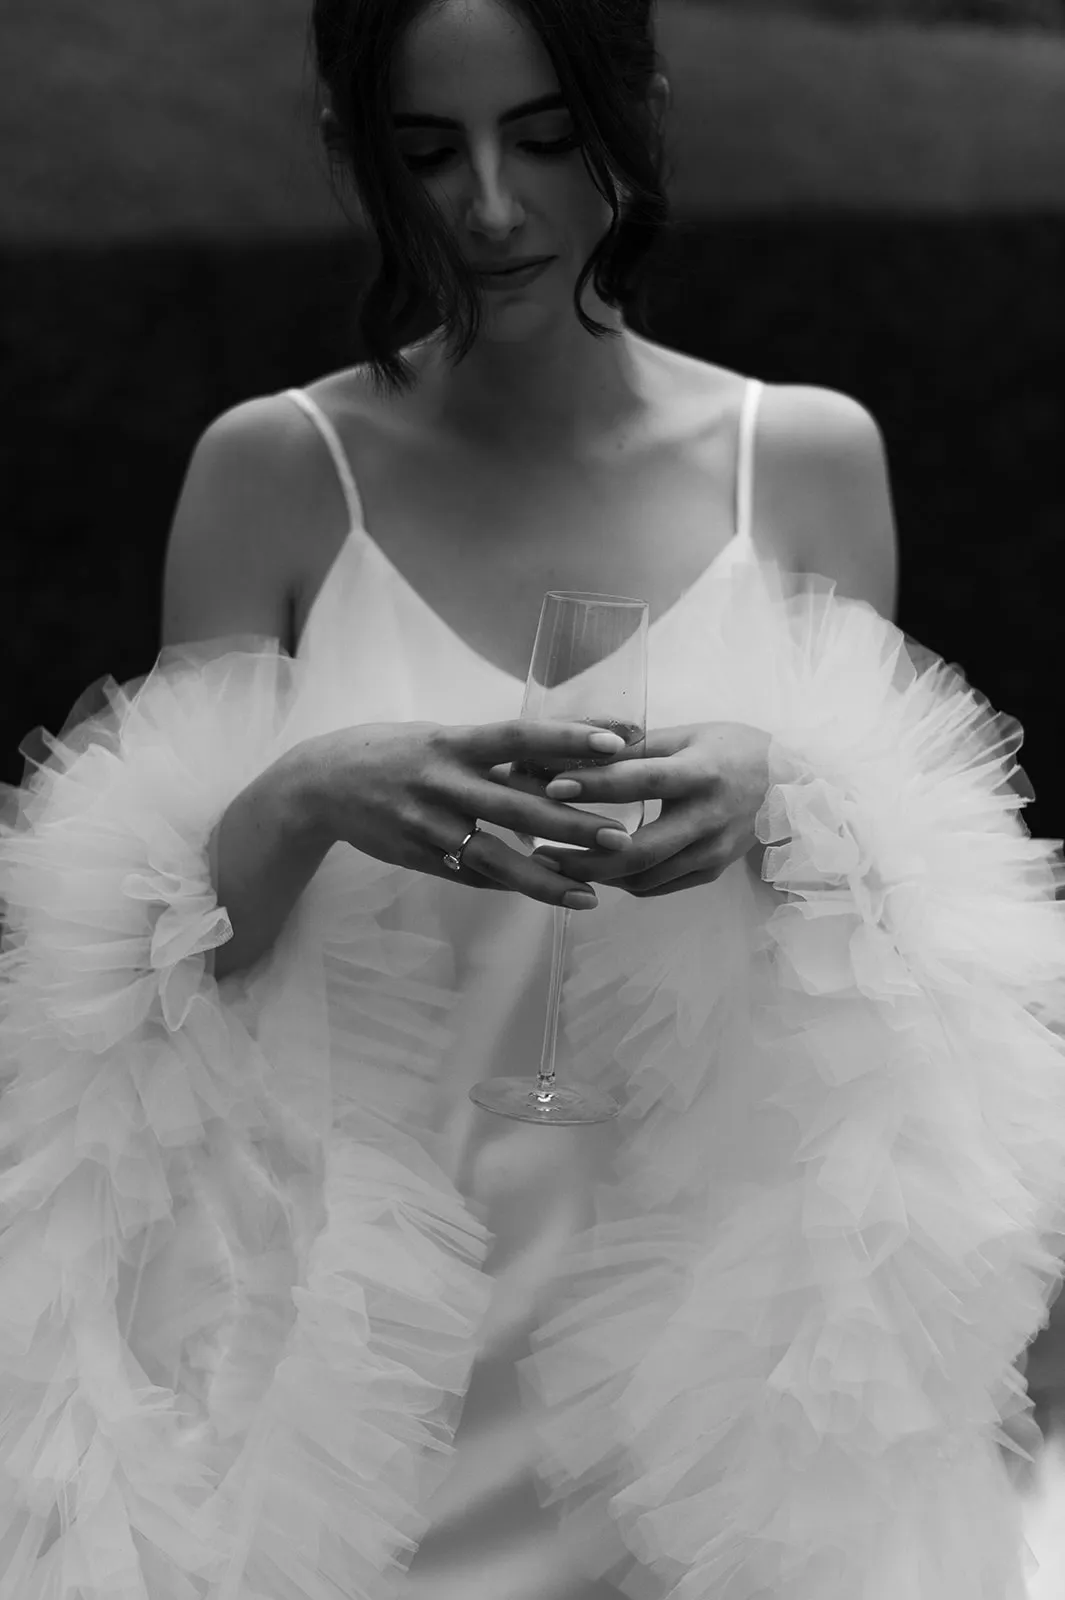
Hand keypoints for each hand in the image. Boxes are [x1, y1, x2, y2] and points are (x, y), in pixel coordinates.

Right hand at [296, 720, 636, 909]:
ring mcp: (428, 824)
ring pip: (495, 856)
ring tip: (591, 893)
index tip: (616, 744)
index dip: (567, 738)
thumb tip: (567, 755)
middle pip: (516, 804)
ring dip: (546, 877)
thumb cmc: (396, 752)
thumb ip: (496, 751)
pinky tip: (549, 896)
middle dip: (572, 823)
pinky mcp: (419, 856)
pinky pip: (472, 876)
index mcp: (453, 741)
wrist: (320, 785)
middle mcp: (442, 781)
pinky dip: (510, 886)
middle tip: (621, 837)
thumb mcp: (442, 738)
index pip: (519, 735)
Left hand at [533, 723, 771, 896]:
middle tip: (542, 852)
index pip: (640, 781)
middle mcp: (708, 818)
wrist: (789, 784)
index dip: (595, 786)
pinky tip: (594, 870)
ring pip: (644, 877)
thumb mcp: (687, 735)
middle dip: (584, 857)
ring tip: (556, 865)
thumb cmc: (730, 750)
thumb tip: (576, 747)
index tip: (551, 788)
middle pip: (639, 850)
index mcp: (701, 773)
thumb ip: (637, 747)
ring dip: (596, 875)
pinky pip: (657, 886)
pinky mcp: (711, 872)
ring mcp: (712, 852)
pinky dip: (622, 881)